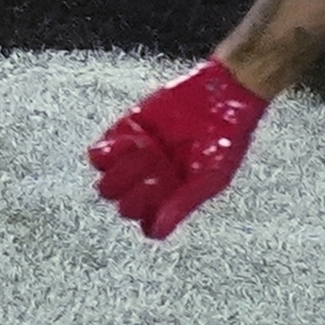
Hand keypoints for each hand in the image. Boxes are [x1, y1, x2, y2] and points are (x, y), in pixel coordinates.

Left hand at [88, 58, 267, 239]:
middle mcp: (151, 182)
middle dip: (137, 191)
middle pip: (124, 206)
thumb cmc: (224, 139)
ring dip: (122, 172)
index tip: (163, 193)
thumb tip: (159, 230)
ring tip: (145, 151)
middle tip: (158, 167)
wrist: (224, 95)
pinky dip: (108, 152)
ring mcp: (135, 158)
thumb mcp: (212, 176)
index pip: (148, 224)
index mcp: (172, 199)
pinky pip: (99, 153)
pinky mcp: (126, 131)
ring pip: (107, 185)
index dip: (150, 213)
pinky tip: (130, 142)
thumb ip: (183, 204)